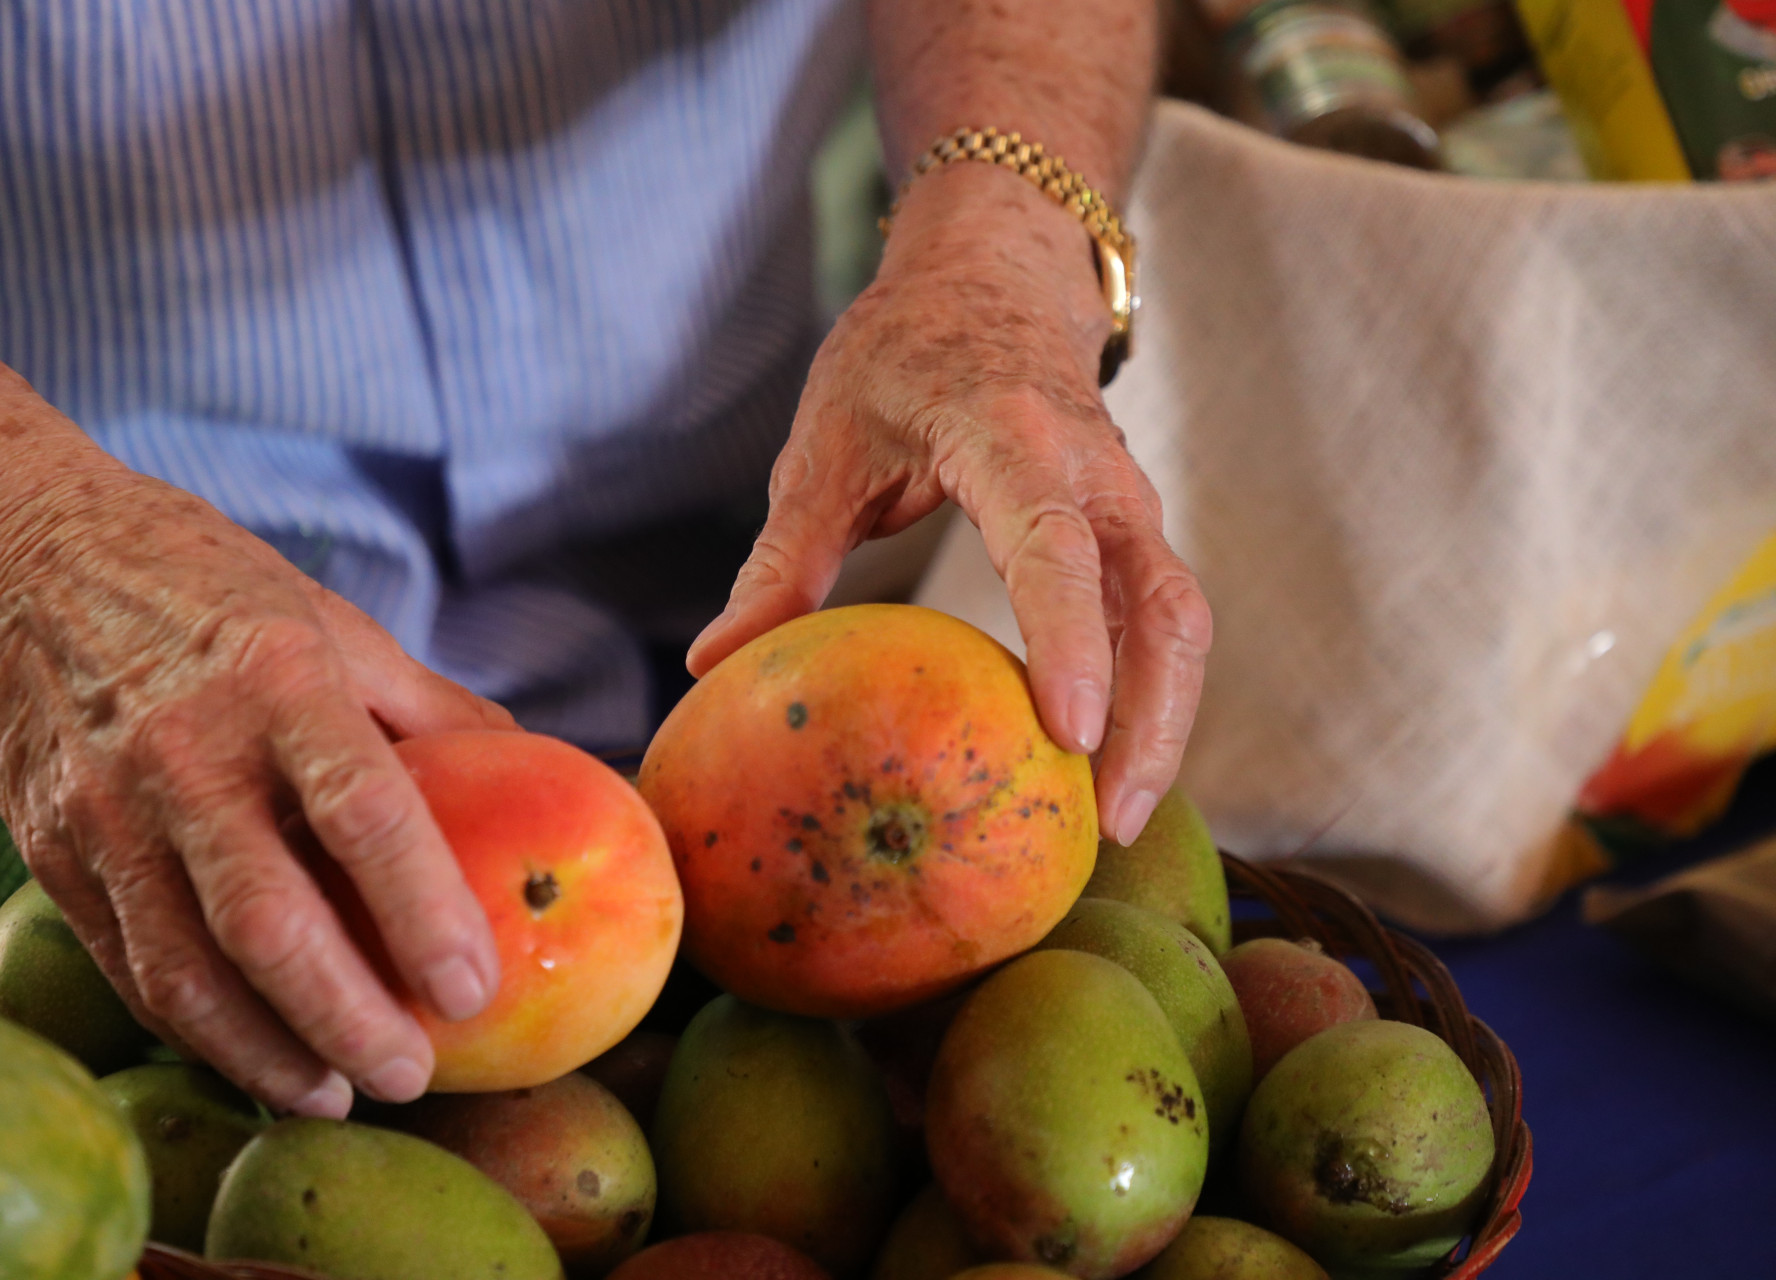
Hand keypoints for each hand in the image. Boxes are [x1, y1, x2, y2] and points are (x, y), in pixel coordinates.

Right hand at [0, 464, 511, 1115]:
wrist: (9, 557)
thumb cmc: (202, 587)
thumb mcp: (329, 618)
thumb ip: (429, 708)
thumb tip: (543, 775)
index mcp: (276, 679)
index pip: (362, 812)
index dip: (424, 910)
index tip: (475, 988)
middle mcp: (184, 753)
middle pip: (271, 921)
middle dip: (349, 1017)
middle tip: (417, 1073)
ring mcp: (106, 810)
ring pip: (188, 969)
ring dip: (269, 1051)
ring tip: (340, 1093)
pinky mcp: (51, 852)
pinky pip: (131, 965)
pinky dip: (199, 1030)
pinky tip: (259, 1060)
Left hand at [688, 162, 1210, 844]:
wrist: (994, 275)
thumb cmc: (902, 353)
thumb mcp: (827, 441)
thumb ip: (784, 556)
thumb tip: (713, 664)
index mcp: (1015, 438)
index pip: (1057, 548)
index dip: (1068, 640)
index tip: (1067, 731)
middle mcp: (1096, 473)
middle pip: (1162, 604)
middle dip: (1152, 718)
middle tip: (1106, 824)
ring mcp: (1130, 501)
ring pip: (1179, 619)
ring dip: (1164, 720)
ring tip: (1113, 821)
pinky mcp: (1134, 530)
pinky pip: (1160, 618)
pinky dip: (1149, 694)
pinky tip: (1105, 765)